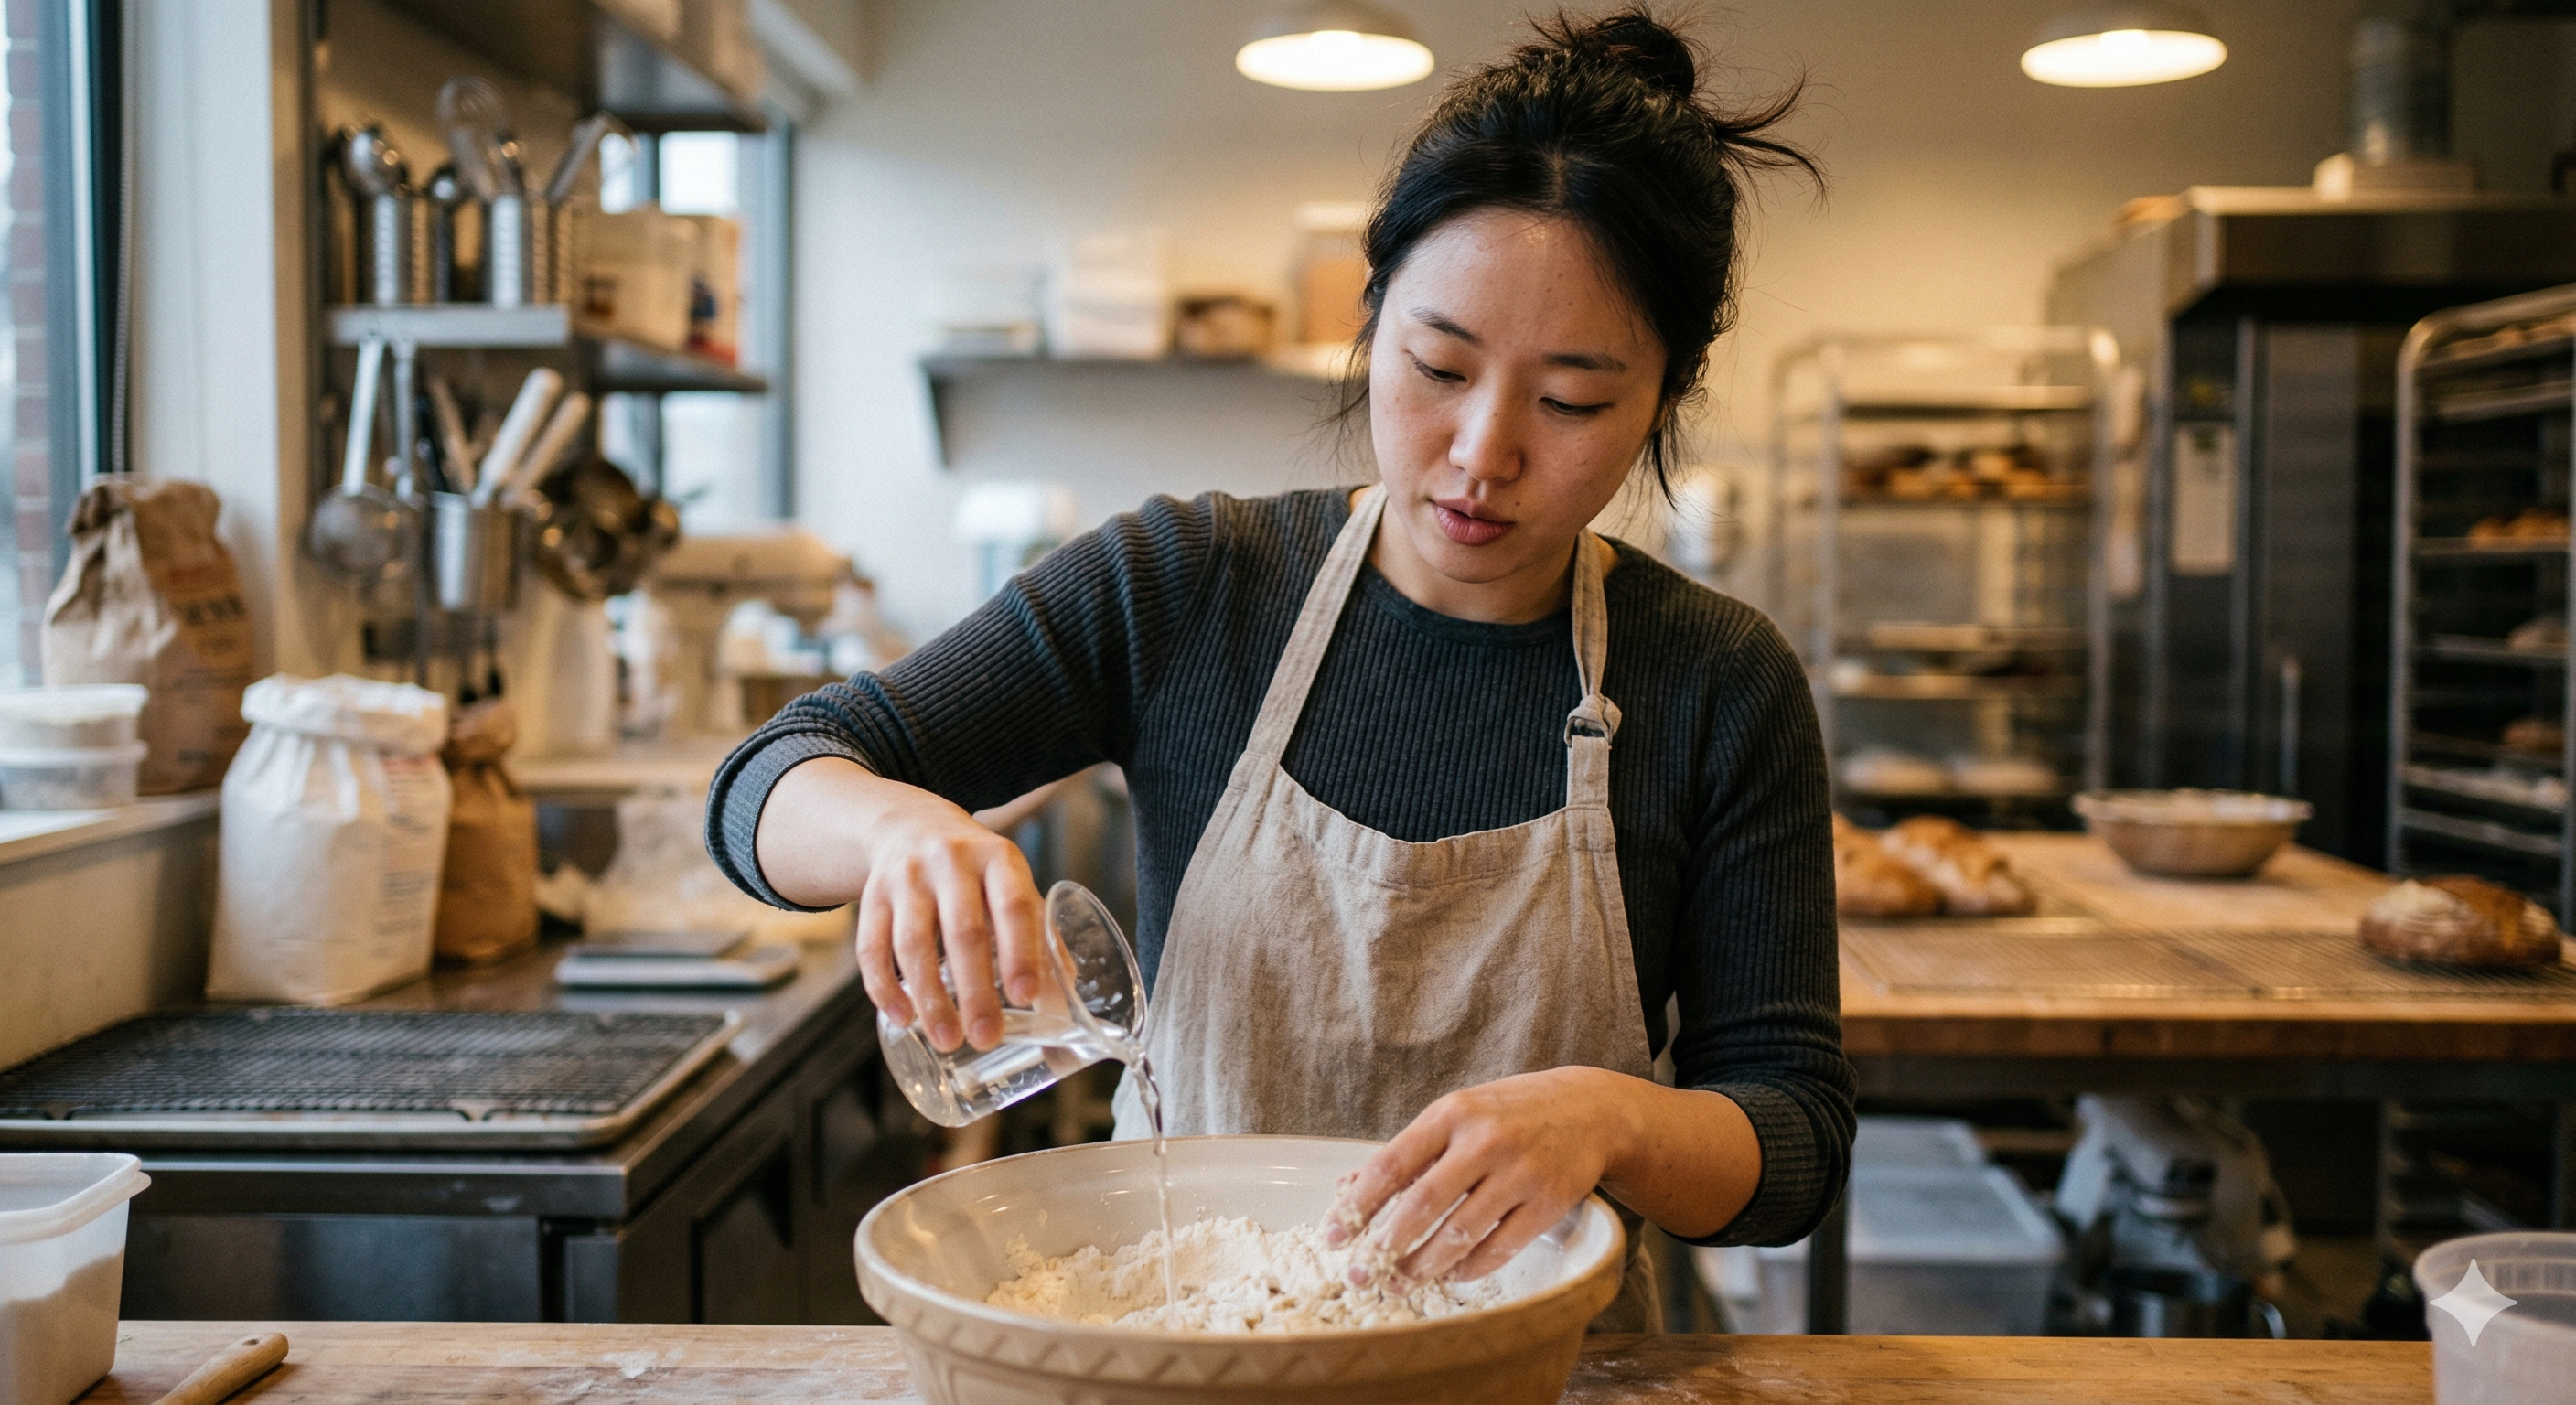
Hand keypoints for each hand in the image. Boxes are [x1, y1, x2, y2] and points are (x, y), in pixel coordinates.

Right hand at [759, 758, 1044, 1052]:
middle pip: (963, 932)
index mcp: (998, 858)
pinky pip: (872, 946)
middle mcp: (951, 861)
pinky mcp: (872, 894)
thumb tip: (1062, 1001)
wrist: (912, 825)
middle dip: (975, 991)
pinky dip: (885, 987)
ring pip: (913, 944)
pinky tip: (903, 1018)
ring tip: (947, 1039)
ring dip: (930, 999)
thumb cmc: (977, 872)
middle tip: (985, 1037)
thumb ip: (1037, 935)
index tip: (1025, 998)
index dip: (1020, 952)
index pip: (1013, 905)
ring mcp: (906, 876)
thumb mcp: (1011, 884)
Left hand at [1324, 1067, 1633, 1288]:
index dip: (1358, 1205)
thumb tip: (1349, 1187)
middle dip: (1385, 1246)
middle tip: (1361, 1274)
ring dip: (1423, 1266)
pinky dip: (1468, 1268)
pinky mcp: (1547, 1203)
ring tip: (1400, 1282)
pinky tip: (1449, 1275)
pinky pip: (1498, 1248)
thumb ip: (1409, 1150)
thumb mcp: (1458, 1113)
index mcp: (1452, 1113)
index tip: (1334, 1235)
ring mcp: (1519, 1173)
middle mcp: (1484, 1141)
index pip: (1392, 1163)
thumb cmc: (1510, 1113)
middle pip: (1422, 1204)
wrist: (1589, 1110)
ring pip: (1459, 1233)